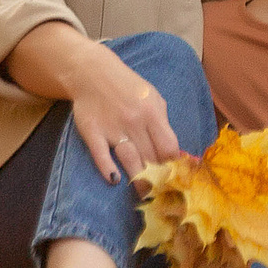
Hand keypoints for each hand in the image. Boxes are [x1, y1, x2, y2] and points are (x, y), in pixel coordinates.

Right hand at [59, 43, 183, 184]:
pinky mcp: (92, 132)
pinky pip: (101, 155)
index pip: (169, 147)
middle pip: (151, 157)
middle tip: (162, 192)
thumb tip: (173, 151)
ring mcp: (112, 128)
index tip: (175, 177)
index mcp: (152, 112)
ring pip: (130, 160)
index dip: (174, 165)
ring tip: (145, 195)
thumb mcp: (153, 97)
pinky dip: (108, 168)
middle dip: (159, 177)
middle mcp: (134, 121)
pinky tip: (115, 179)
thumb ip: (163, 122)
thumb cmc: (127, 87)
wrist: (92, 72)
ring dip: (139, 180)